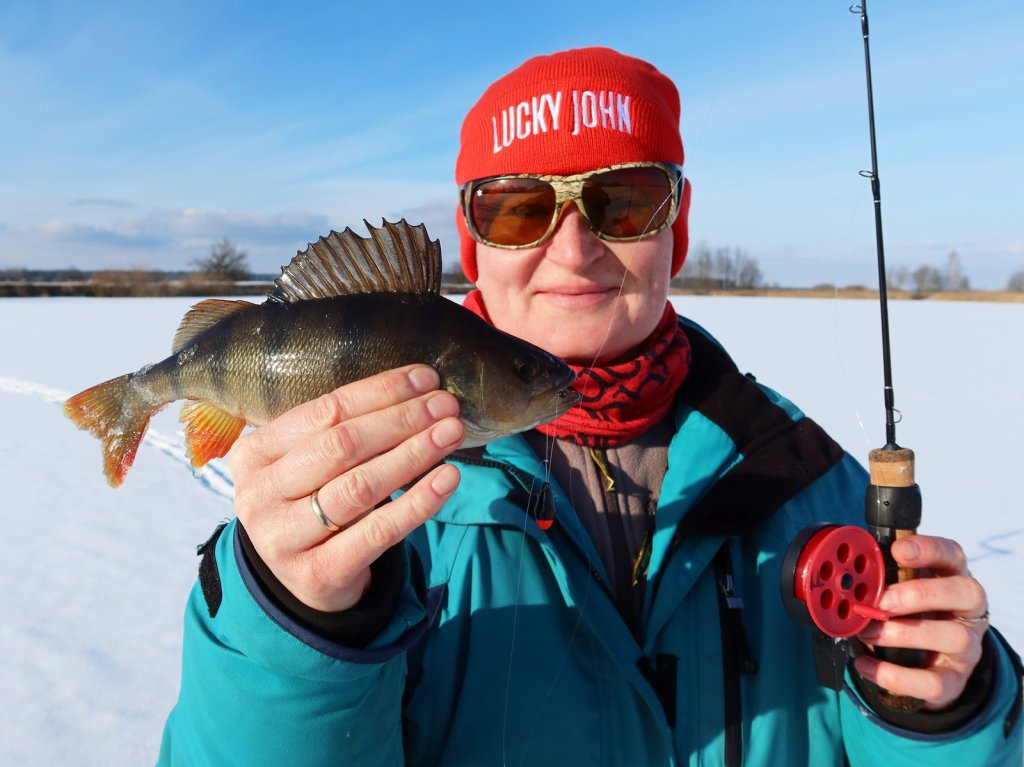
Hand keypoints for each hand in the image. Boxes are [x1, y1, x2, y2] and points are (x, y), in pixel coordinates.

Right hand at [230, 365, 463, 612]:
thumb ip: (343, 430)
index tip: (427, 379)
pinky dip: (418, 502)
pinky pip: (378, 532)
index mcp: (253, 454)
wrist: (302, 580)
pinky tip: (447, 479)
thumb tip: (420, 392)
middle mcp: (259, 496)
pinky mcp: (317, 574)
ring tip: (451, 434)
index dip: (381, 392)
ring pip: (360, 487)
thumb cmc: (312, 503)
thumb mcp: (308, 464)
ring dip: (413, 454)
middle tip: (446, 405)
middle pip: (342, 446)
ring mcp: (283, 539)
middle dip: (402, 420)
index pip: (325, 410)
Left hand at [853, 534, 988, 709]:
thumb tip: (850, 571)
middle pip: (965, 593)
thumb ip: (885, 576)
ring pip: (954, 637)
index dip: (929, 550)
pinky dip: (895, 675)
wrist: (929, 659)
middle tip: (880, 602)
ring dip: (903, 634)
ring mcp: (967, 646)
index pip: (953, 555)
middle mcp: (967, 609)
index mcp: (952, 576)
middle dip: (919, 594)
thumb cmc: (910, 610)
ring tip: (867, 632)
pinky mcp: (955, 680)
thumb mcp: (901, 586)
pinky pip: (934, 683)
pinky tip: (865, 664)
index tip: (898, 551)